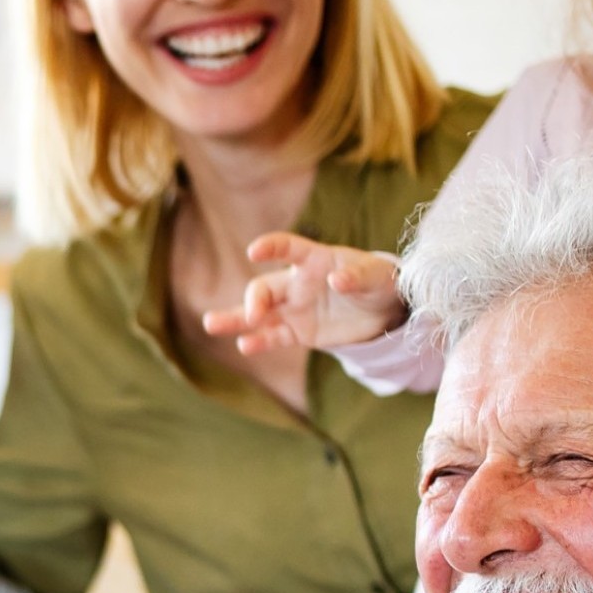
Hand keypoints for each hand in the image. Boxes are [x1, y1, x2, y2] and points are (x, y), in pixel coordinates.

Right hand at [200, 233, 404, 354]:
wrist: (382, 311)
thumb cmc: (378, 282)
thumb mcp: (376, 277)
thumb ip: (357, 276)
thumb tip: (338, 280)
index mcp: (314, 260)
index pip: (287, 247)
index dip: (271, 247)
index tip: (254, 251)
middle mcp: (297, 283)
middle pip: (265, 287)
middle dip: (254, 299)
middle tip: (254, 315)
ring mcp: (294, 308)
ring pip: (258, 313)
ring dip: (236, 318)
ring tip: (210, 324)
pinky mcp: (299, 332)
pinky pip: (274, 337)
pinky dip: (260, 342)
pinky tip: (245, 346)